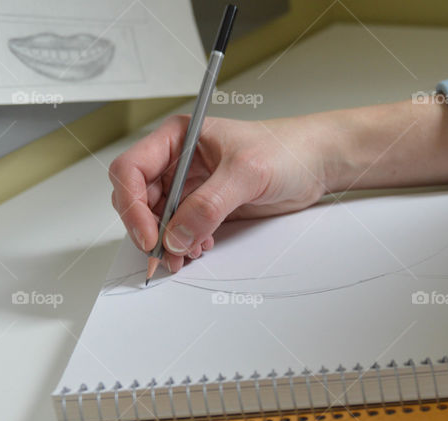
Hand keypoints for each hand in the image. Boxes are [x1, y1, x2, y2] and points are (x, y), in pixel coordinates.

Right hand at [109, 114, 327, 272]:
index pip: (132, 169)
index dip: (132, 204)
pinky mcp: (207, 207)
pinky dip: (183, 244)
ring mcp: (192, 185)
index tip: (149, 235)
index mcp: (178, 137)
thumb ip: (209, 204)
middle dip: (148, 229)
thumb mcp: (246, 173)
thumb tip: (176, 235)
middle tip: (163, 255)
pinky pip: (181, 230)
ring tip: (185, 255)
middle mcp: (178, 161)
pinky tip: (199, 248)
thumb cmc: (286, 150)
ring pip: (159, 219)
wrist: (315, 164)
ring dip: (167, 242)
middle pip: (139, 198)